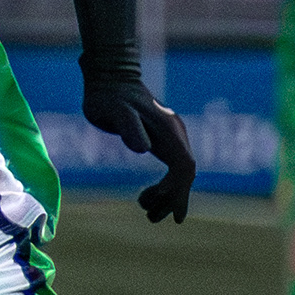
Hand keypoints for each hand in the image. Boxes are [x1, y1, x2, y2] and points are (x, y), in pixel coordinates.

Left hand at [80, 74, 196, 223]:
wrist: (110, 77)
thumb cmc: (108, 95)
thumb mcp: (114, 110)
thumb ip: (128, 126)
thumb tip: (142, 148)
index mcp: (169, 130)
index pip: (183, 167)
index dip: (176, 190)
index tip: (158, 206)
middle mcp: (175, 134)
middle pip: (186, 174)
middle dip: (172, 199)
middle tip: (150, 218)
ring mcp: (171, 137)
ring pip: (181, 174)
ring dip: (167, 197)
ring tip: (146, 211)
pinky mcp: (163, 140)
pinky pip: (173, 169)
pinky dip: (164, 187)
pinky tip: (148, 197)